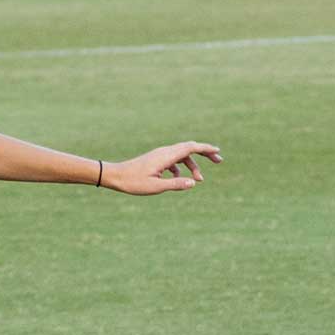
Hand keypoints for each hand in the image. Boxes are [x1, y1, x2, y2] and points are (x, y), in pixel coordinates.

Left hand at [103, 142, 221, 194]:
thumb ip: (175, 184)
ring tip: (199, 179)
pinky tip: (180, 178)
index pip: (191, 147)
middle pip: (190, 148)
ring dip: (193, 165)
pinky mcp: (155, 160)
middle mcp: (165, 152)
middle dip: (205, 154)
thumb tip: (194, 183)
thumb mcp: (156, 187)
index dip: (206, 149)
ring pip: (182, 156)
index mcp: (166, 156)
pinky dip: (181, 167)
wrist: (115, 176)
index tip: (218, 152)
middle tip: (219, 161)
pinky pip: (173, 160)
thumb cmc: (133, 182)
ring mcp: (160, 155)